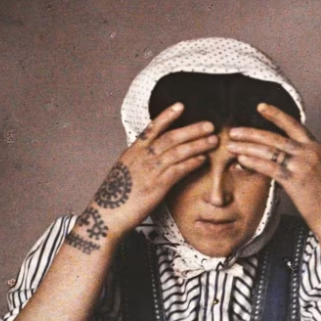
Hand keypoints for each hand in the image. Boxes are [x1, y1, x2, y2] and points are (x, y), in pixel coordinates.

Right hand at [88, 103, 216, 236]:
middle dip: (192, 130)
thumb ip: (138, 161)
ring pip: (177, 152)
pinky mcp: (156, 186)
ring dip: (197, 145)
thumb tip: (151, 156)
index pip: (152, 128)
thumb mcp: (125, 172)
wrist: (107, 215)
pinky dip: (192, 163)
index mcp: (132, 151)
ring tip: (213, 141)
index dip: (167, 116)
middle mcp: (141, 157)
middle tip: (210, 125)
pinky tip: (203, 159)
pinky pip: (178, 170)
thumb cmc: (116, 197)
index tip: (181, 106)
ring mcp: (149, 171)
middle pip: (170, 137)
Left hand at [226, 104, 320, 234]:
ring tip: (231, 146)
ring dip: (246, 147)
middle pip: (275, 136)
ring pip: (269, 151)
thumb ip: (303, 159)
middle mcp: (310, 152)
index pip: (293, 124)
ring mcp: (303, 165)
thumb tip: (283, 156)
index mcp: (316, 147)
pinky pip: (269, 167)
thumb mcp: (318, 171)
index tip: (260, 106)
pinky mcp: (295, 180)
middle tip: (234, 131)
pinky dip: (253, 161)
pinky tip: (241, 159)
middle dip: (251, 132)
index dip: (276, 114)